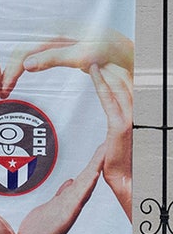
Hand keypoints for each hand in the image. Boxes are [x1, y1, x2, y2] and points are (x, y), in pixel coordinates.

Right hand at [0, 28, 133, 96]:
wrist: (126, 52)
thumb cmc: (110, 50)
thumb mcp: (82, 55)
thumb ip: (53, 58)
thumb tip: (27, 65)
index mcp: (54, 30)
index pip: (23, 50)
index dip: (11, 70)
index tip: (4, 86)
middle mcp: (51, 32)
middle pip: (21, 52)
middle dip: (8, 71)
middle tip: (0, 90)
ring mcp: (55, 40)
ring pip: (26, 54)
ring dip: (14, 70)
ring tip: (6, 86)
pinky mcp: (58, 48)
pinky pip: (35, 56)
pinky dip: (25, 68)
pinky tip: (20, 75)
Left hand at [17, 147, 104, 233]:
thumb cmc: (37, 232)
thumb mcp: (49, 207)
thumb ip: (60, 196)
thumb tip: (67, 183)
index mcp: (67, 200)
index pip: (83, 177)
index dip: (94, 162)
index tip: (102, 146)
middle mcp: (71, 203)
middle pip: (88, 177)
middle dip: (98, 160)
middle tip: (108, 142)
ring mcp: (70, 208)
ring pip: (86, 183)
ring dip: (95, 167)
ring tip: (104, 150)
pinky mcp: (66, 214)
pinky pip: (78, 196)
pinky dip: (87, 184)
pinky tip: (93, 173)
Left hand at [89, 64, 132, 219]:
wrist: (128, 186)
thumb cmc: (123, 171)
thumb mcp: (119, 148)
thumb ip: (118, 134)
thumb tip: (114, 131)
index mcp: (139, 118)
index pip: (131, 89)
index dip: (123, 71)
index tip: (112, 56)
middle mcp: (139, 116)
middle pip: (128, 83)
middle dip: (117, 65)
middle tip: (105, 46)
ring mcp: (132, 120)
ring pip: (120, 87)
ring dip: (108, 69)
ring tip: (97, 52)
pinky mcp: (121, 128)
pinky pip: (110, 100)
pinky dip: (101, 83)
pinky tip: (93, 70)